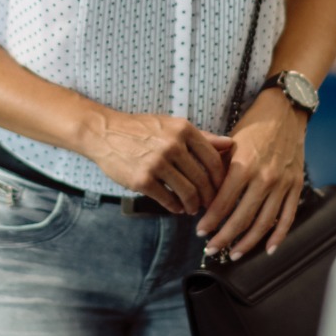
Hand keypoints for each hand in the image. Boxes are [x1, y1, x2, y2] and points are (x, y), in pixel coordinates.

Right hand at [85, 111, 233, 214]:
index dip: (220, 179)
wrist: (104, 133)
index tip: (220, 189)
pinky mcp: (142, 179)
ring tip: (192, 209)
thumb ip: (203, 137)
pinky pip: (167, 199)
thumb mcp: (173, 126)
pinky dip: (175, 207)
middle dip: (209, 197)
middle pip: (202, 179)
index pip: (213, 160)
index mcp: (184, 129)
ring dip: (193, 205)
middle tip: (209, 205)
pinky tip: (176, 208)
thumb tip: (231, 144)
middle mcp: (172, 145)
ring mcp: (157, 163)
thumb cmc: (141, 130)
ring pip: (188, 192)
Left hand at [195, 92, 307, 258]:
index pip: (223, 203)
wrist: (285, 111)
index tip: (200, 232)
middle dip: (224, 238)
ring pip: (264, 223)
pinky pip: (287, 217)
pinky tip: (268, 249)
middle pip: (242, 218)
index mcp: (244, 166)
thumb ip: (217, 171)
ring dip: (247, 243)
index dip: (210, 221)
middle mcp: (264, 178)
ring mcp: (282, 184)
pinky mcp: (296, 186)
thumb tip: (203, 198)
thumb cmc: (253, 127)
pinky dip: (279, 236)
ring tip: (234, 254)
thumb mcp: (230, 144)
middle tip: (211, 249)